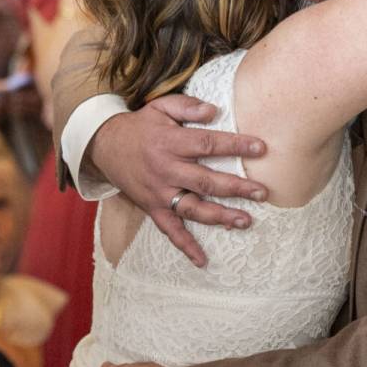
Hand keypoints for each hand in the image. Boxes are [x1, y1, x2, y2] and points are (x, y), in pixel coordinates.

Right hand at [86, 98, 267, 267]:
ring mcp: (159, 192)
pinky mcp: (152, 208)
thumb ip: (187, 105)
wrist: (104, 147)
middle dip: (236, 187)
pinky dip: (185, 246)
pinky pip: (170, 230)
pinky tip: (202, 260)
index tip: (261, 148)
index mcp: (171, 142)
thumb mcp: (160, 107)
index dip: (235, 146)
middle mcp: (166, 169)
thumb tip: (215, 110)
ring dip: (220, 216)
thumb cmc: (140, 126)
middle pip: (205, 181)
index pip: (208, 144)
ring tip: (245, 221)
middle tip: (262, 192)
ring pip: (193, 208)